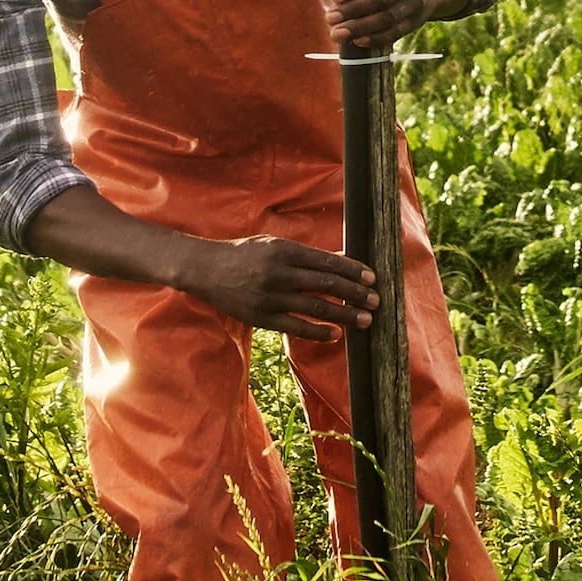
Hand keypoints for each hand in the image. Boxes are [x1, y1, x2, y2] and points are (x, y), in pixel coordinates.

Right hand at [174, 230, 379, 344]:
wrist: (205, 269)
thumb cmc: (244, 253)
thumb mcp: (274, 245)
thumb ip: (307, 255)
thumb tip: (341, 261)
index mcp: (284, 250)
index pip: (327, 261)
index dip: (353, 270)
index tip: (372, 278)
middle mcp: (279, 273)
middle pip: (326, 285)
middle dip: (355, 294)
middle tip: (376, 301)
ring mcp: (270, 297)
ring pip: (315, 308)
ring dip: (344, 315)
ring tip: (365, 320)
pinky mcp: (261, 317)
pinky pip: (296, 327)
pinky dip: (318, 332)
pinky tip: (336, 335)